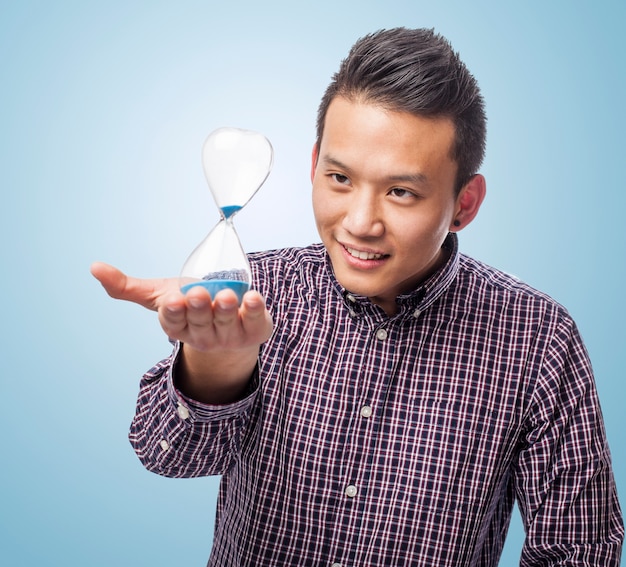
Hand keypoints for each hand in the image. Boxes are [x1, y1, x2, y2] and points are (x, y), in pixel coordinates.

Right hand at [90, 262, 272, 353]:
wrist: (228, 321)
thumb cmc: (191, 304)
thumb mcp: (160, 294)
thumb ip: (128, 287)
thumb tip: (94, 267)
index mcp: (178, 325)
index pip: (173, 322)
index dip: (174, 313)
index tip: (174, 300)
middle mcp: (203, 334)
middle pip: (199, 323)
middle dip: (199, 309)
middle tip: (199, 294)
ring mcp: (230, 335)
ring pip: (227, 323)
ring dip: (226, 309)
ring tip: (228, 296)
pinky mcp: (255, 330)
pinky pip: (256, 322)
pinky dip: (256, 310)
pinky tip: (254, 297)